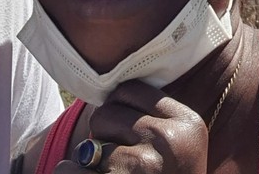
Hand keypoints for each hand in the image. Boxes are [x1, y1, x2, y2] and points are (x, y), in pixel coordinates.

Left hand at [51, 81, 208, 172]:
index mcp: (187, 124)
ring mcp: (142, 165)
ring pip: (88, 143)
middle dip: (103, 134)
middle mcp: (167, 140)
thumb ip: (156, 119)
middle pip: (107, 113)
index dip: (118, 108)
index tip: (124, 130)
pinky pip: (71, 169)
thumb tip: (109, 93)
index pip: (132, 91)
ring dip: (89, 162)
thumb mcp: (181, 147)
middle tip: (119, 159)